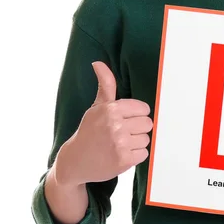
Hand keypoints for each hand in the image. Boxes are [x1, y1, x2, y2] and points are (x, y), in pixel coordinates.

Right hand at [54, 61, 153, 185]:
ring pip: (146, 139)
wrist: (75, 161)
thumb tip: (98, 63)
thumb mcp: (97, 106)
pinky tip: (120, 155)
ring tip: (120, 145)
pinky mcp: (124, 160)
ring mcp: (120, 144)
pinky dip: (135, 156)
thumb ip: (105, 84)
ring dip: (136, 143)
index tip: (124, 120)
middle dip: (137, 129)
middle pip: (148, 124)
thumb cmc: (89, 131)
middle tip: (121, 134)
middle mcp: (115, 125)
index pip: (144, 109)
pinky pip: (144, 153)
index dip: (136, 115)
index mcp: (111, 109)